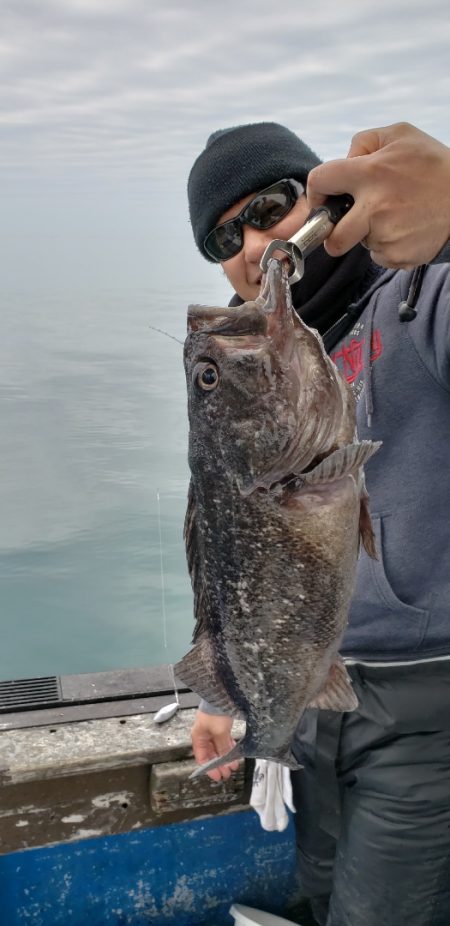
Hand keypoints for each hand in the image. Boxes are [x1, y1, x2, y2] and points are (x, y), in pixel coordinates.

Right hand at [191, 710, 238, 781]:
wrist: (221, 695)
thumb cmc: (215, 713)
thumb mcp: (219, 732)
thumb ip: (223, 748)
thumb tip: (227, 761)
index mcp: (198, 737)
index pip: (202, 758)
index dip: (209, 769)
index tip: (218, 777)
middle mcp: (204, 735)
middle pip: (211, 754)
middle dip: (219, 764)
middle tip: (228, 773)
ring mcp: (212, 730)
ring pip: (218, 748)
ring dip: (225, 757)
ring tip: (234, 765)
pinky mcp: (220, 726)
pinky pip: (224, 741)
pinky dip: (228, 747)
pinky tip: (234, 753)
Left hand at [306, 122, 449, 268]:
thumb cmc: (435, 166)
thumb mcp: (402, 135)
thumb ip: (365, 142)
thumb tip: (345, 159)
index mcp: (370, 173)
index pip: (320, 180)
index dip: (316, 191)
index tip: (322, 199)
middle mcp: (375, 207)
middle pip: (333, 238)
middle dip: (334, 234)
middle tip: (346, 226)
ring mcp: (386, 235)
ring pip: (360, 245)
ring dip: (369, 235)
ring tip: (394, 217)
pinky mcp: (398, 255)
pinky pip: (380, 256)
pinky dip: (388, 246)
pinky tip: (405, 229)